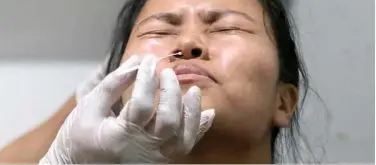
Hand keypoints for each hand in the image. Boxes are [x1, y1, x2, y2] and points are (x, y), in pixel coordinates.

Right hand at [39, 55, 214, 163]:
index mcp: (119, 137)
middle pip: (168, 122)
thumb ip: (112, 84)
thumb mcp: (88, 108)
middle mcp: (141, 151)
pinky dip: (198, 129)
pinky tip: (206, 112)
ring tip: (192, 90)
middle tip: (166, 73)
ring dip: (191, 111)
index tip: (147, 60)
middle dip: (171, 92)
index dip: (146, 79)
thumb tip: (136, 62)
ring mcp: (153, 158)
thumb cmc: (80, 138)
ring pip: (182, 137)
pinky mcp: (160, 160)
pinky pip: (185, 147)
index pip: (141, 105)